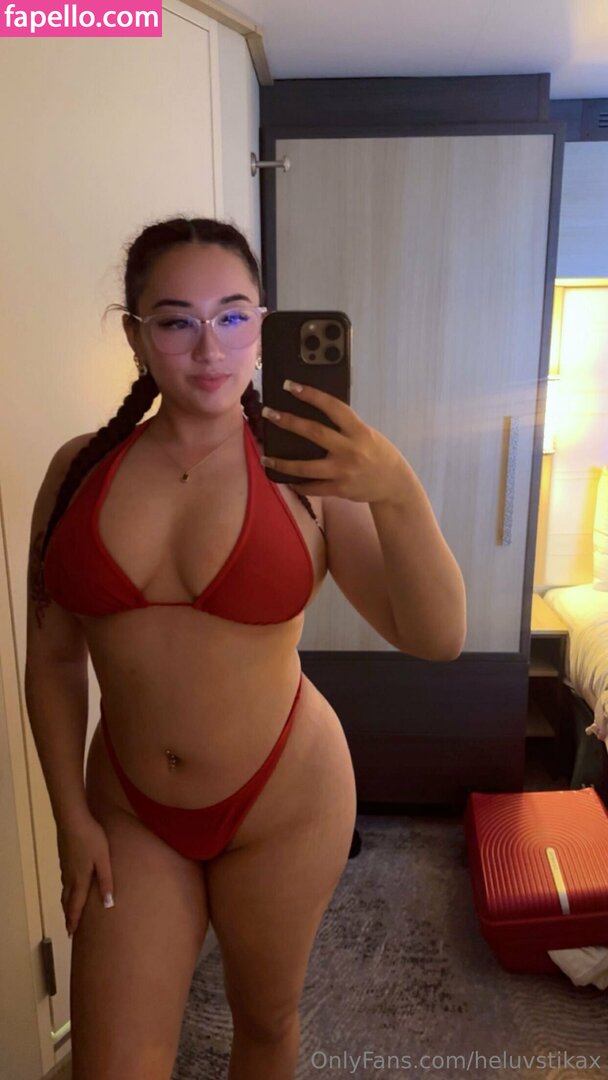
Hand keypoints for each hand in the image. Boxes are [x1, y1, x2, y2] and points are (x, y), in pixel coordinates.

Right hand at [57, 813, 114, 936]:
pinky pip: (64, 879)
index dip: (74, 919)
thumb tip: (108, 905)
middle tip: (69, 928)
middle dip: (68, 914)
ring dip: (66, 903)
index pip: (76, 905)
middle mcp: (69, 876)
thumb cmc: (91, 838)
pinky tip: (69, 885)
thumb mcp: (103, 859)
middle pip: (67, 900)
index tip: (71, 933)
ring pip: (65, 889)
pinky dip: (66, 889)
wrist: (72, 819)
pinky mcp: (64, 856)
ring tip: (68, 910)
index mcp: (80, 879)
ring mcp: (65, 866)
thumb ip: (106, 881)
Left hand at [261, 380, 407, 502]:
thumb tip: (316, 415)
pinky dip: (298, 484)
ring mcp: (343, 471)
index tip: (291, 386)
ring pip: (306, 467)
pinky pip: (313, 487)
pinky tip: (285, 480)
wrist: (394, 484)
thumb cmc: (378, 454)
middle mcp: (350, 449)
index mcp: (359, 430)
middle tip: (269, 413)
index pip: (333, 407)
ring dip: (282, 463)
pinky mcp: (339, 489)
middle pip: (314, 433)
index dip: (311, 395)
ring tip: (264, 457)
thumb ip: (345, 427)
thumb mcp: (366, 434)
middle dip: (289, 422)